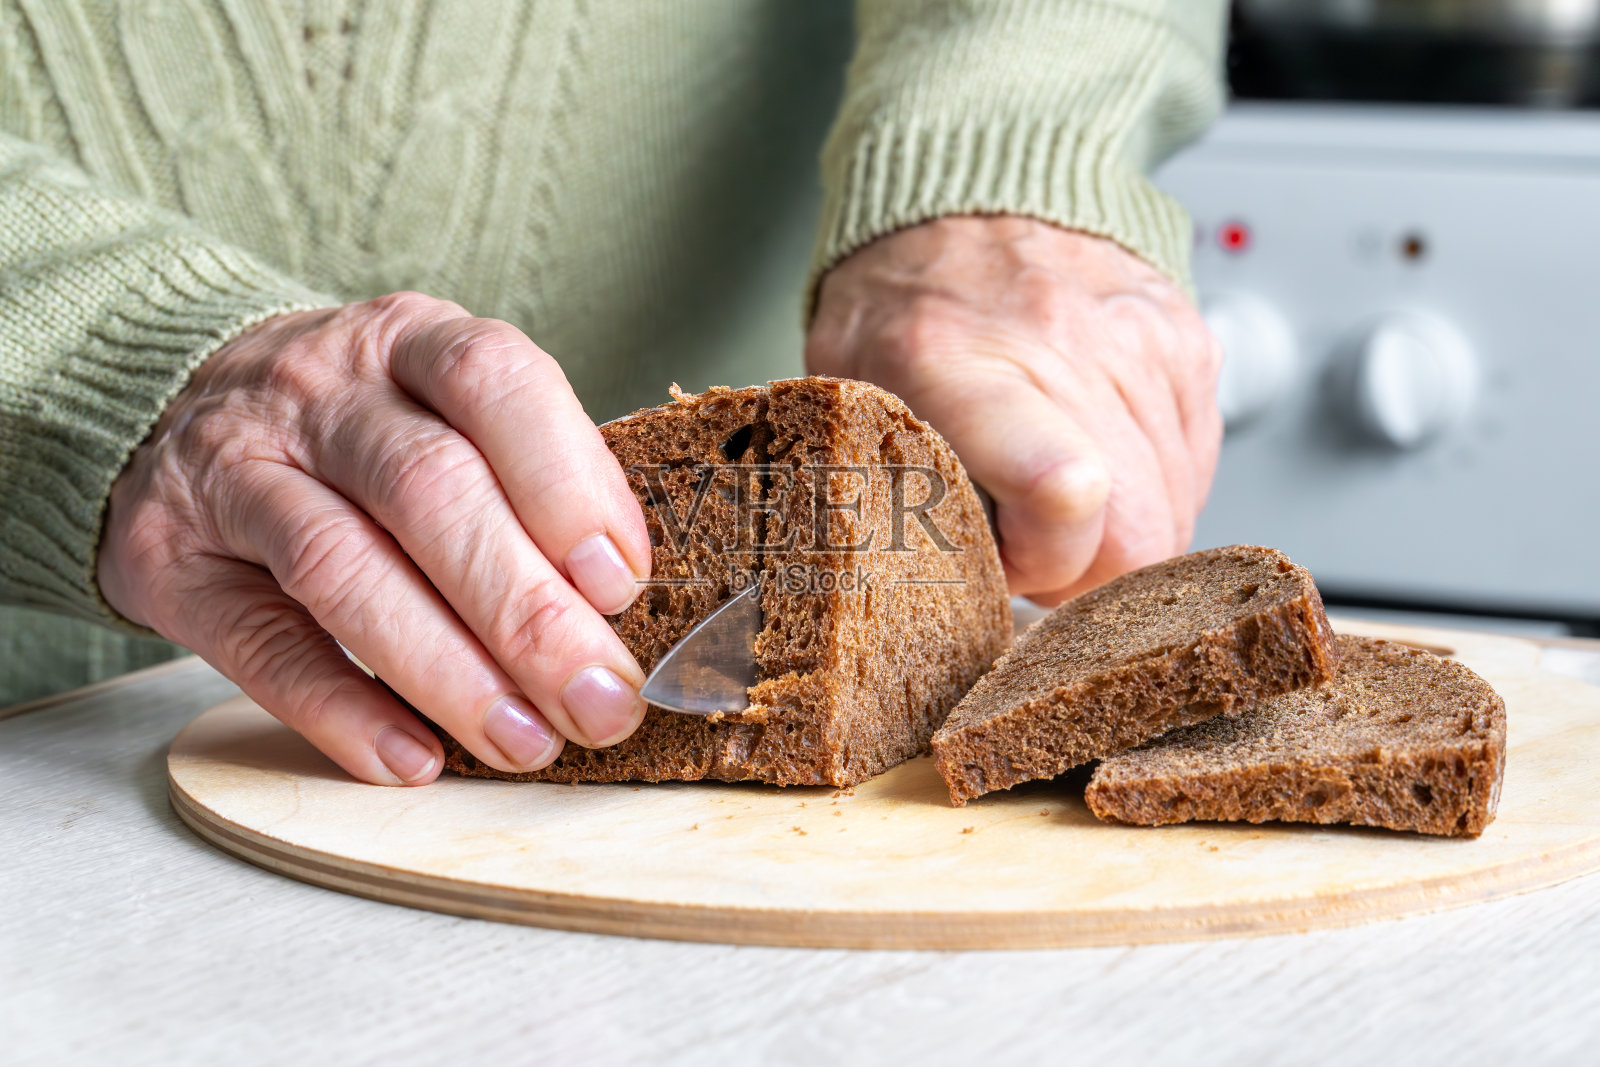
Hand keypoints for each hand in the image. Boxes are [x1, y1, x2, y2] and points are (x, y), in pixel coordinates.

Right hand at [99, 293, 652, 784]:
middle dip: (527, 611)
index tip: (620, 585)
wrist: (174, 407)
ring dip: (449, 672)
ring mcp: (232, 468)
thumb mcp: (445, 407)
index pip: (492, 381)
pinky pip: (262, 646)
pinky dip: (343, 711)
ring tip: (526, 740)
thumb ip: (529, 478)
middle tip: (598, 699)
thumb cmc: (358, 425)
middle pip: (428, 491)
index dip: (566, 484)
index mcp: (408, 339)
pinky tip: (414, 757)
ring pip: (344, 570)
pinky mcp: (169, 561)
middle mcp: (315, 391)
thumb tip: (613, 602)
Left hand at [807, 217, 1221, 604]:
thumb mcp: (847, 396)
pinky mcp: (1188, 343)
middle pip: (1137, 535)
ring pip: (1176, 513)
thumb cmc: (902, 302)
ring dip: (1118, 530)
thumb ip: (880, 494)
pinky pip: (1196, 466)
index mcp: (954, 367)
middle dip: (1086, 573)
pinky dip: (1151, 484)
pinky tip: (1095, 450)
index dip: (1050, 558)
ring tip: (1050, 484)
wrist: (970, 182)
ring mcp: (1138, 343)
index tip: (1010, 563)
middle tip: (1027, 541)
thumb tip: (921, 588)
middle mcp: (1061, 348)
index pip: (1056, 484)